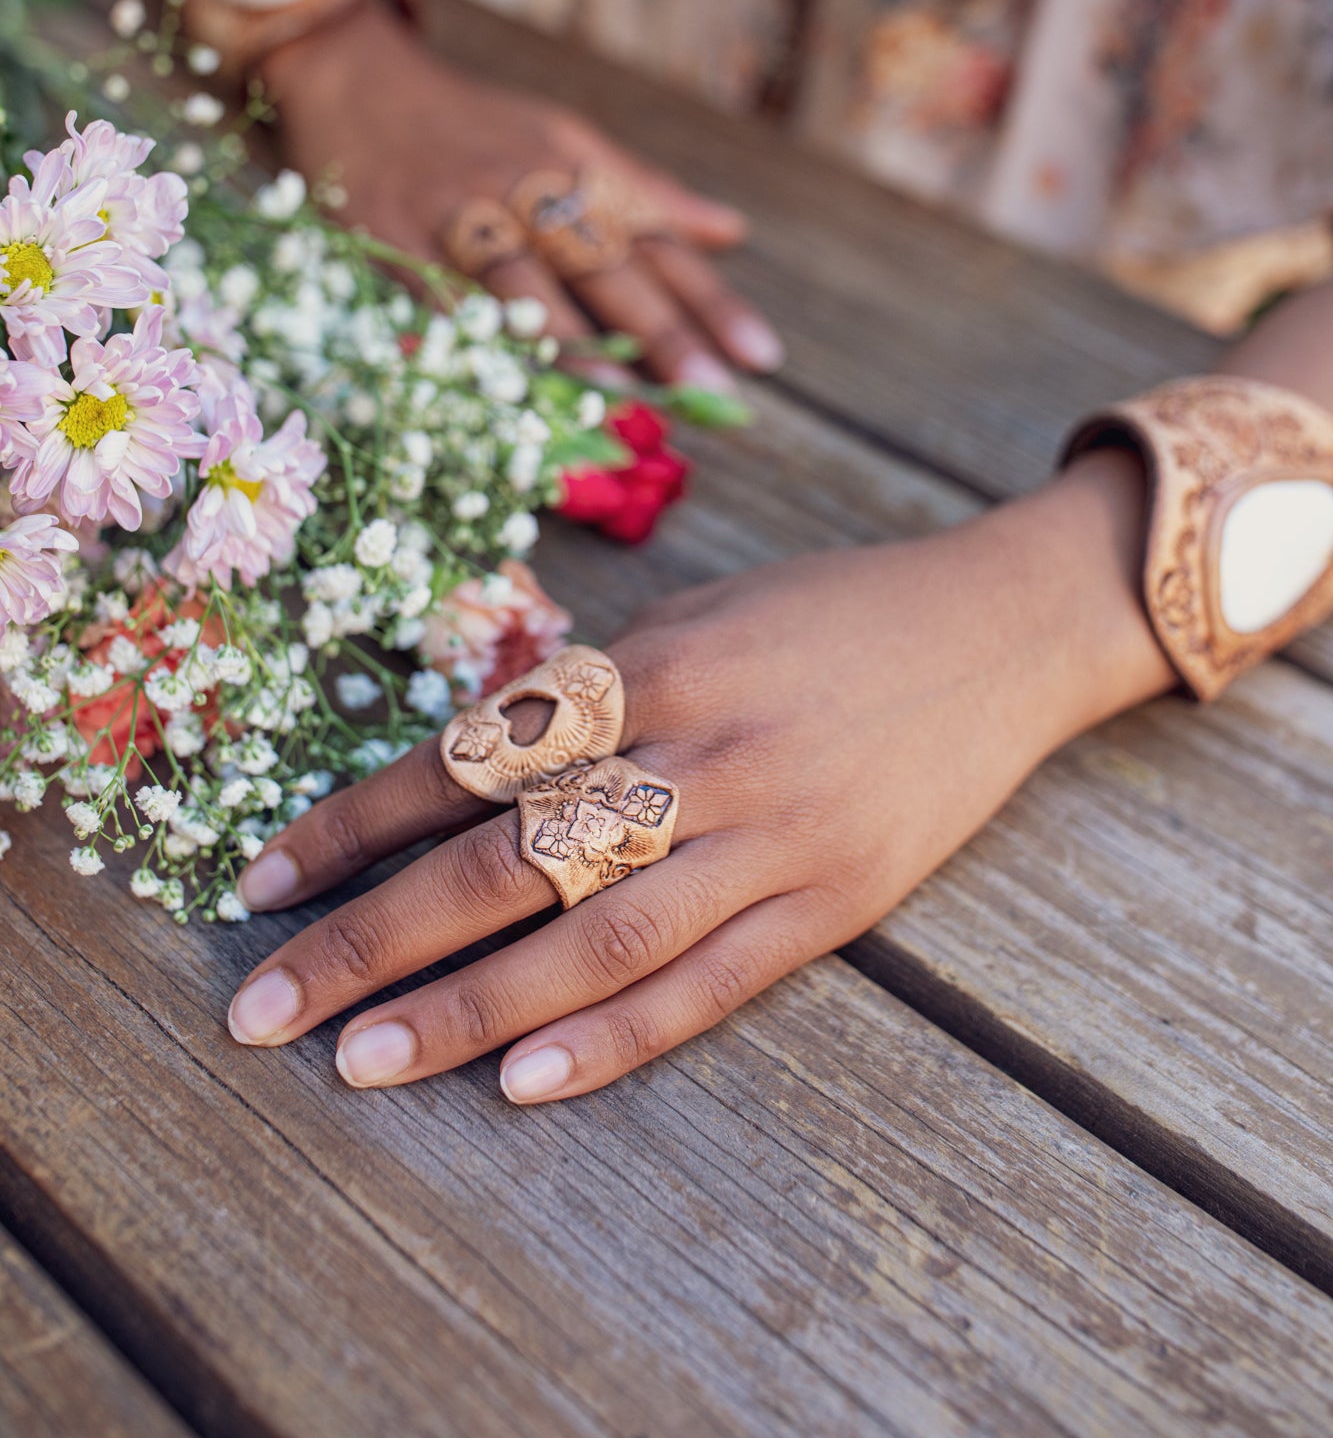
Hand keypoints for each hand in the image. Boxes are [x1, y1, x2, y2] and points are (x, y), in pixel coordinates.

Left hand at [224, 454, 1168, 1101]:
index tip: (262, 878)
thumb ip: (593, 690)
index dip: (357, 822)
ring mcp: (773, 834)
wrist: (1000, 628)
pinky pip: (710, 982)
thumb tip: (467, 764)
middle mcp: (702, 750)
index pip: (471, 756)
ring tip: (361, 1061)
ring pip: (595, 938)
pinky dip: (615, 1038)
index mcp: (654, 664)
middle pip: (509, 861)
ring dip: (468, 1008)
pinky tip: (525, 1083)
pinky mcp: (837, 900)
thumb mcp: (700, 615)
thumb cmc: (831, 612)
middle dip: (374, 937)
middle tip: (264, 1008)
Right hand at [264, 0, 782, 389]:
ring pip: (527, 282)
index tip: (763, 355)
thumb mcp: (567, 137)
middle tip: (711, 390)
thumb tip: (732, 231)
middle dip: (661, 330)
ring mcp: (462, 214)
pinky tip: (509, 385)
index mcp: (578, 170)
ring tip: (624, 395)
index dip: (711, 299)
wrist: (359, 78)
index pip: (659, 240)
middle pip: (605, 263)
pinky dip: (478, 342)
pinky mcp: (398, 239)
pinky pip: (443, 298)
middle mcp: (529, 190)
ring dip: (576, 342)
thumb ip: (645, 192)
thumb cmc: (475, 124)